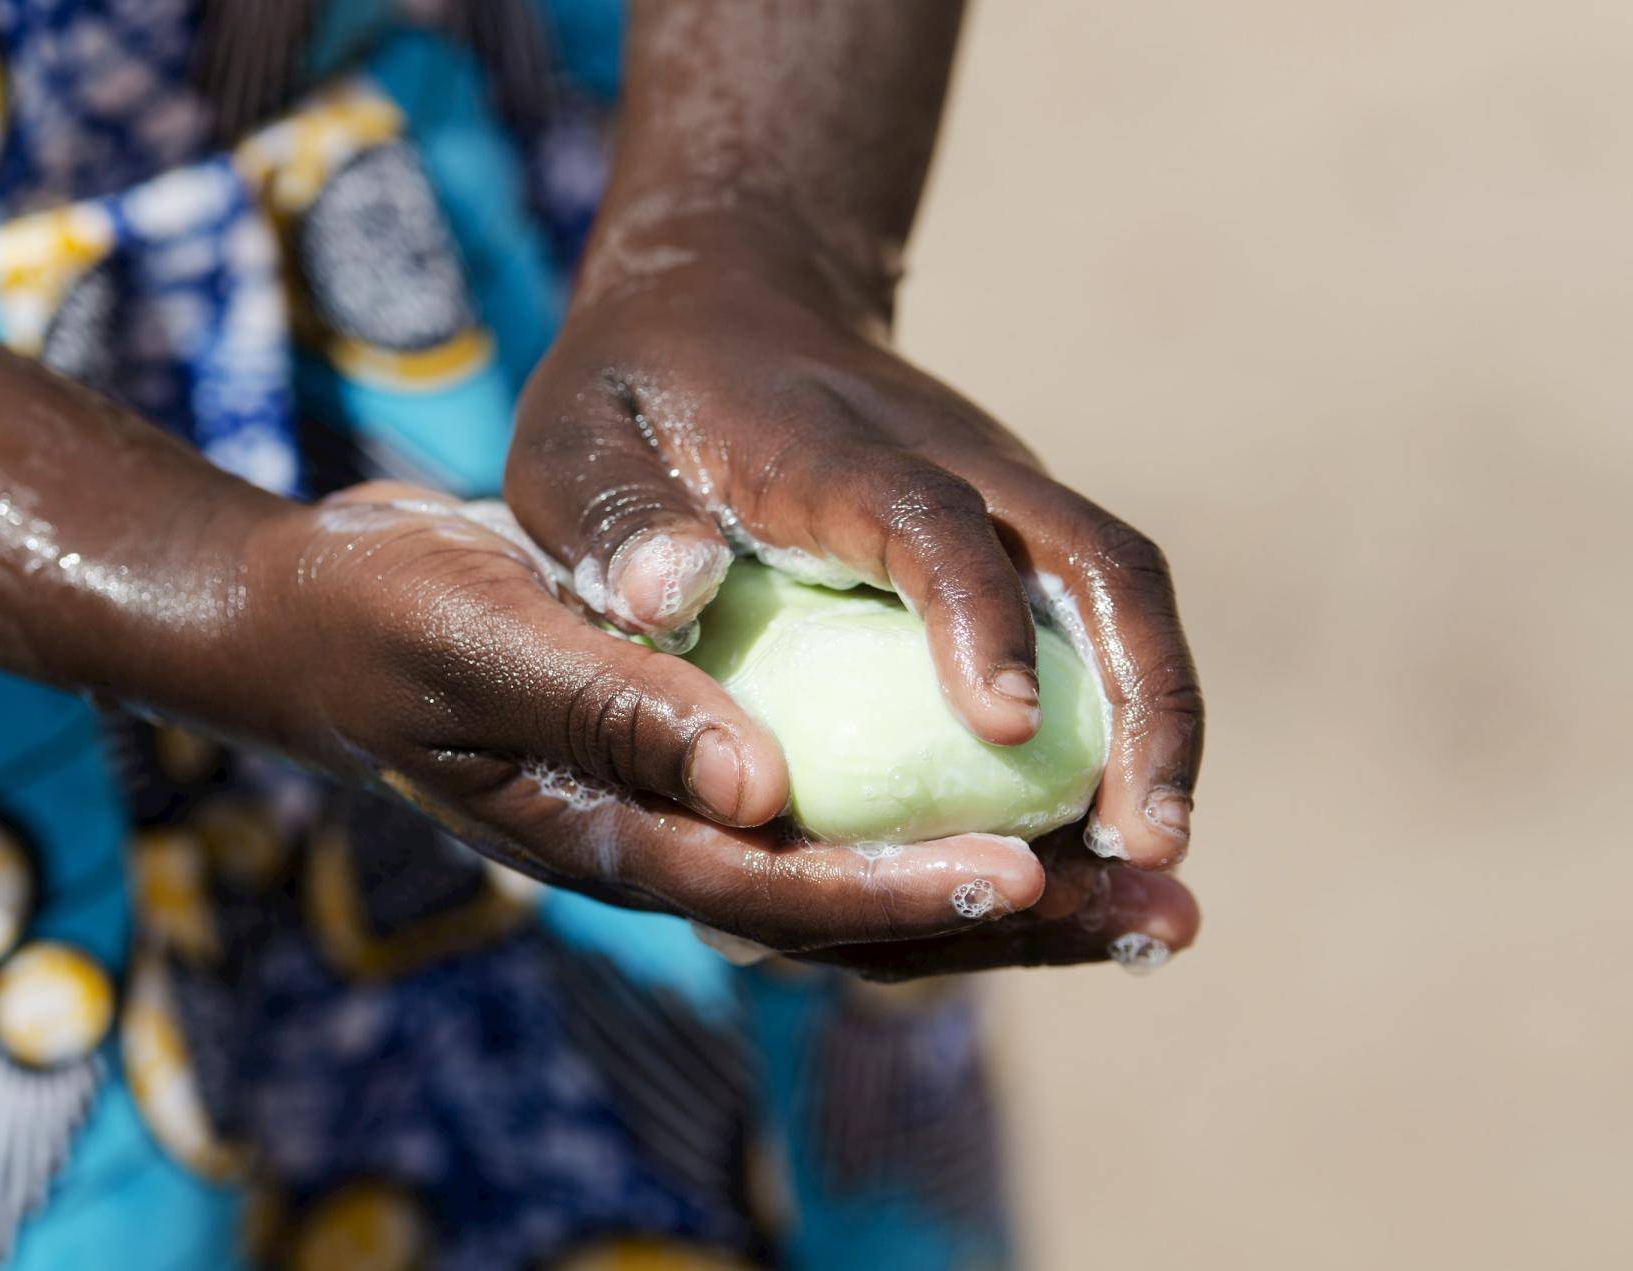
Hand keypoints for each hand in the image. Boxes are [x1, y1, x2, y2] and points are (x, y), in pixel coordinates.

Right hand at [242, 482, 1088, 964]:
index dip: (902, 894)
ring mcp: (702, 816)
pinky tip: (1050, 800)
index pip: (778, 891)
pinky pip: (856, 815)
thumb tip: (755, 786)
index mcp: (618, 837)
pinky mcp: (721, 766)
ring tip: (1154, 888)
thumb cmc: (385, 616)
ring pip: (880, 879)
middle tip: (1163, 915)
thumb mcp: (479, 638)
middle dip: (1014, 926)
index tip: (1026, 877)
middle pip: (865, 920)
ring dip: (1019, 891)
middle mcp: (678, 846)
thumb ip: (608, 707)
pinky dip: (952, 819)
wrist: (334, 615)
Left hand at [506, 214, 1204, 870]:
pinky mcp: (1018, 536)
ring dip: (1157, 725)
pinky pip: (1098, 625)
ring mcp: (1004, 499)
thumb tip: (665, 600)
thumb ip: (611, 517)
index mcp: (833, 451)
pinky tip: (1109, 829)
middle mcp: (958, 464)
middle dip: (1143, 700)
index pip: (931, 516)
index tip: (1000, 721)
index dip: (973, 611)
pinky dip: (1124, 723)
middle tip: (1148, 843)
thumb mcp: (578, 441)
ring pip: (1122, 598)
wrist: (729, 304)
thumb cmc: (638, 395)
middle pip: (1097, 562)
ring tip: (1152, 864)